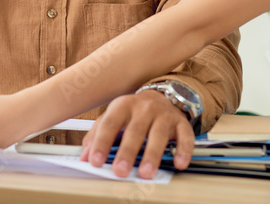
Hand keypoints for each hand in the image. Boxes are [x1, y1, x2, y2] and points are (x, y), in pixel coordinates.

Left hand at [80, 90, 195, 178]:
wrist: (161, 97)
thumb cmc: (133, 112)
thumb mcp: (112, 117)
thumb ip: (97, 135)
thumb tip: (85, 156)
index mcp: (123, 105)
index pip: (110, 124)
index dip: (101, 143)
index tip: (95, 161)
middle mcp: (144, 108)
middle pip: (135, 131)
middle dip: (127, 152)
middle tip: (120, 170)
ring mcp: (163, 115)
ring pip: (158, 135)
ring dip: (152, 155)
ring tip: (146, 172)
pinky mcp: (181, 123)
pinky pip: (185, 137)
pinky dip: (183, 151)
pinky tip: (178, 163)